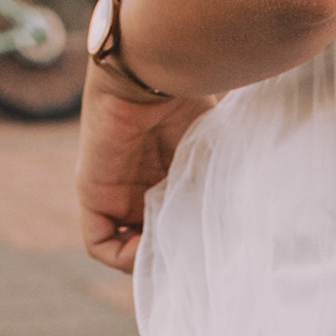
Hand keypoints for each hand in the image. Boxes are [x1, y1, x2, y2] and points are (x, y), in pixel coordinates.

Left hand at [77, 67, 212, 273]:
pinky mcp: (93, 192)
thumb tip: (242, 234)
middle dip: (169, 259)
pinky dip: (123, 257)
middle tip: (192, 267)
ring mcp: (114, 191)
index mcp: (165, 175)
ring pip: (126, 247)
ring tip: (173, 261)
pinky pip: (100, 243)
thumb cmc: (191, 99)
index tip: (206, 254)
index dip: (184, 248)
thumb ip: (217, 186)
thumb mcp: (212, 153)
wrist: (155, 69)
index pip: (169, 226)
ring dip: (147, 261)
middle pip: (148, 242)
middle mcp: (138, 186)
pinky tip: (149, 251)